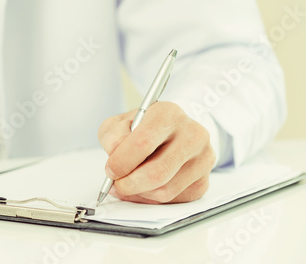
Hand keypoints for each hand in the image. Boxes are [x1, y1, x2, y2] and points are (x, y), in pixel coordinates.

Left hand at [98, 101, 215, 203]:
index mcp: (168, 113)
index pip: (143, 142)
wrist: (172, 132)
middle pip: (157, 172)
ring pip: (164, 190)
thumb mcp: (121, 123)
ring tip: (129, 183)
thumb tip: (115, 159)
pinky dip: (151, 199)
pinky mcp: (204, 180)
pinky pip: (173, 200)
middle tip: (116, 185)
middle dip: (129, 184)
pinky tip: (144, 187)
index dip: (122, 161)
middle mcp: (192, 134)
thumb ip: (113, 136)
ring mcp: (202, 158)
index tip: (110, 170)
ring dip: (139, 193)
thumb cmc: (144, 128)